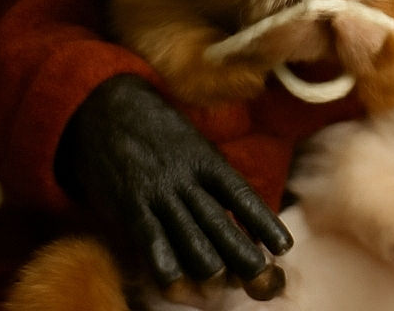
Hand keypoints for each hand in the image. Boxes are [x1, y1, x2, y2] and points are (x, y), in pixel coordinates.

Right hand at [55, 75, 292, 292]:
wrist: (108, 109)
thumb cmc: (158, 133)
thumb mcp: (192, 145)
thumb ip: (211, 177)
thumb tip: (237, 213)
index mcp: (207, 160)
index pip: (242, 195)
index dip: (264, 221)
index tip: (285, 246)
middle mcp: (186, 177)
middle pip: (220, 221)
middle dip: (242, 252)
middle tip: (262, 276)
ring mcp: (158, 191)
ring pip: (188, 234)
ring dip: (207, 262)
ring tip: (224, 284)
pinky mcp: (130, 204)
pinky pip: (149, 237)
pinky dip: (162, 261)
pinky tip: (174, 282)